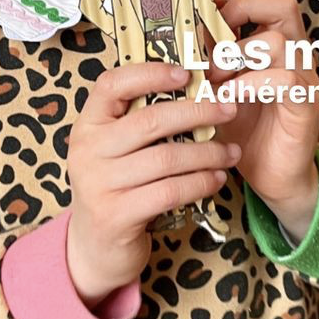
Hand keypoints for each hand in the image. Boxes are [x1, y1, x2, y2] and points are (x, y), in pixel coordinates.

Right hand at [66, 62, 240, 307]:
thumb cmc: (118, 185)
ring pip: (167, 157)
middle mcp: (87, 150)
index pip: (112, 84)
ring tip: (231, 152)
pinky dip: (200, 183)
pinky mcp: (116, 215)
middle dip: (198, 112)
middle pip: (150, 120)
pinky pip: (170, 191)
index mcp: (88, 124)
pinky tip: (217, 179)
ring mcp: (99, 184)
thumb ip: (139, 119)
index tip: (187, 74)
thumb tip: (194, 85)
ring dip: (207, 153)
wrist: (96, 245)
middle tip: (229, 110)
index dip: (150, 73)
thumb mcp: (116, 148)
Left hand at [213, 0, 318, 240]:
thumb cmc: (244, 127)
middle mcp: (294, 52)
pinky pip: (284, 79)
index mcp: (276, 40)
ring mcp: (302, 76)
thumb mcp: (218, 84)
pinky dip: (250, 83)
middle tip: (214, 36)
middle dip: (242, 9)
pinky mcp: (304, 104)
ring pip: (279, 39)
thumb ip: (207, 56)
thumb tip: (173, 31)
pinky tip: (229, 98)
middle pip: (283, 1)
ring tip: (213, 77)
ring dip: (237, 54)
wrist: (273, 177)